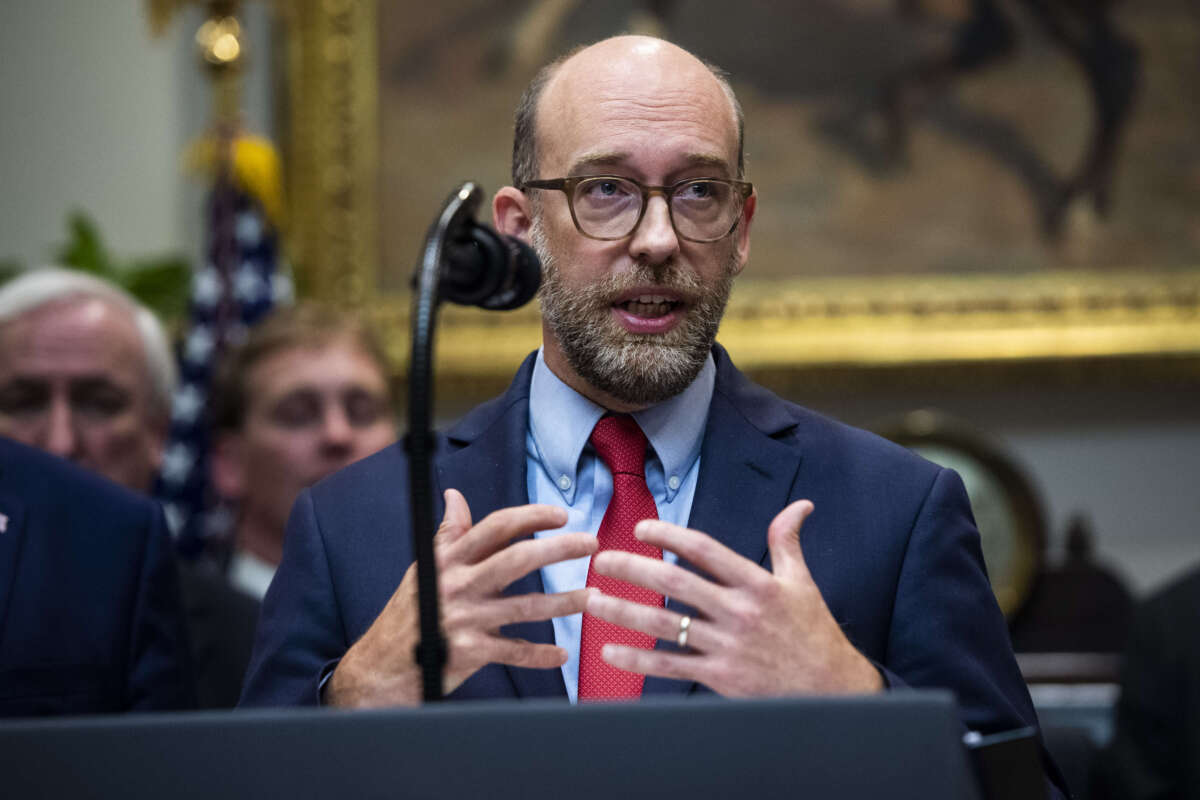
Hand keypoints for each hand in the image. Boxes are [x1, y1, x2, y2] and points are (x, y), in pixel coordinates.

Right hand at [326, 489, 596, 706]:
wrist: (381, 666)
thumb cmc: (410, 612)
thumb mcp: (425, 568)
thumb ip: (448, 535)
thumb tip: (455, 495)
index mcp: (448, 558)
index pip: (495, 527)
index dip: (531, 516)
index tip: (562, 514)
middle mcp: (455, 583)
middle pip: (516, 559)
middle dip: (559, 549)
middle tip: (592, 544)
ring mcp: (462, 618)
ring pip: (524, 606)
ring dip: (564, 603)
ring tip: (593, 597)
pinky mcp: (467, 652)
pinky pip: (513, 652)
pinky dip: (540, 655)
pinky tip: (561, 655)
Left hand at [584, 500, 882, 696]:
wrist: (832, 690)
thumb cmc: (814, 632)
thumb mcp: (803, 582)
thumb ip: (788, 542)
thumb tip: (801, 505)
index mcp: (756, 583)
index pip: (704, 551)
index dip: (670, 537)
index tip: (641, 529)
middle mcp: (738, 611)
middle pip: (674, 585)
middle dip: (632, 569)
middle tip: (599, 559)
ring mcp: (726, 646)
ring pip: (663, 626)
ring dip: (622, 611)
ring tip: (591, 600)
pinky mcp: (719, 677)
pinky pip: (670, 666)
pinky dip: (637, 659)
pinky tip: (609, 649)